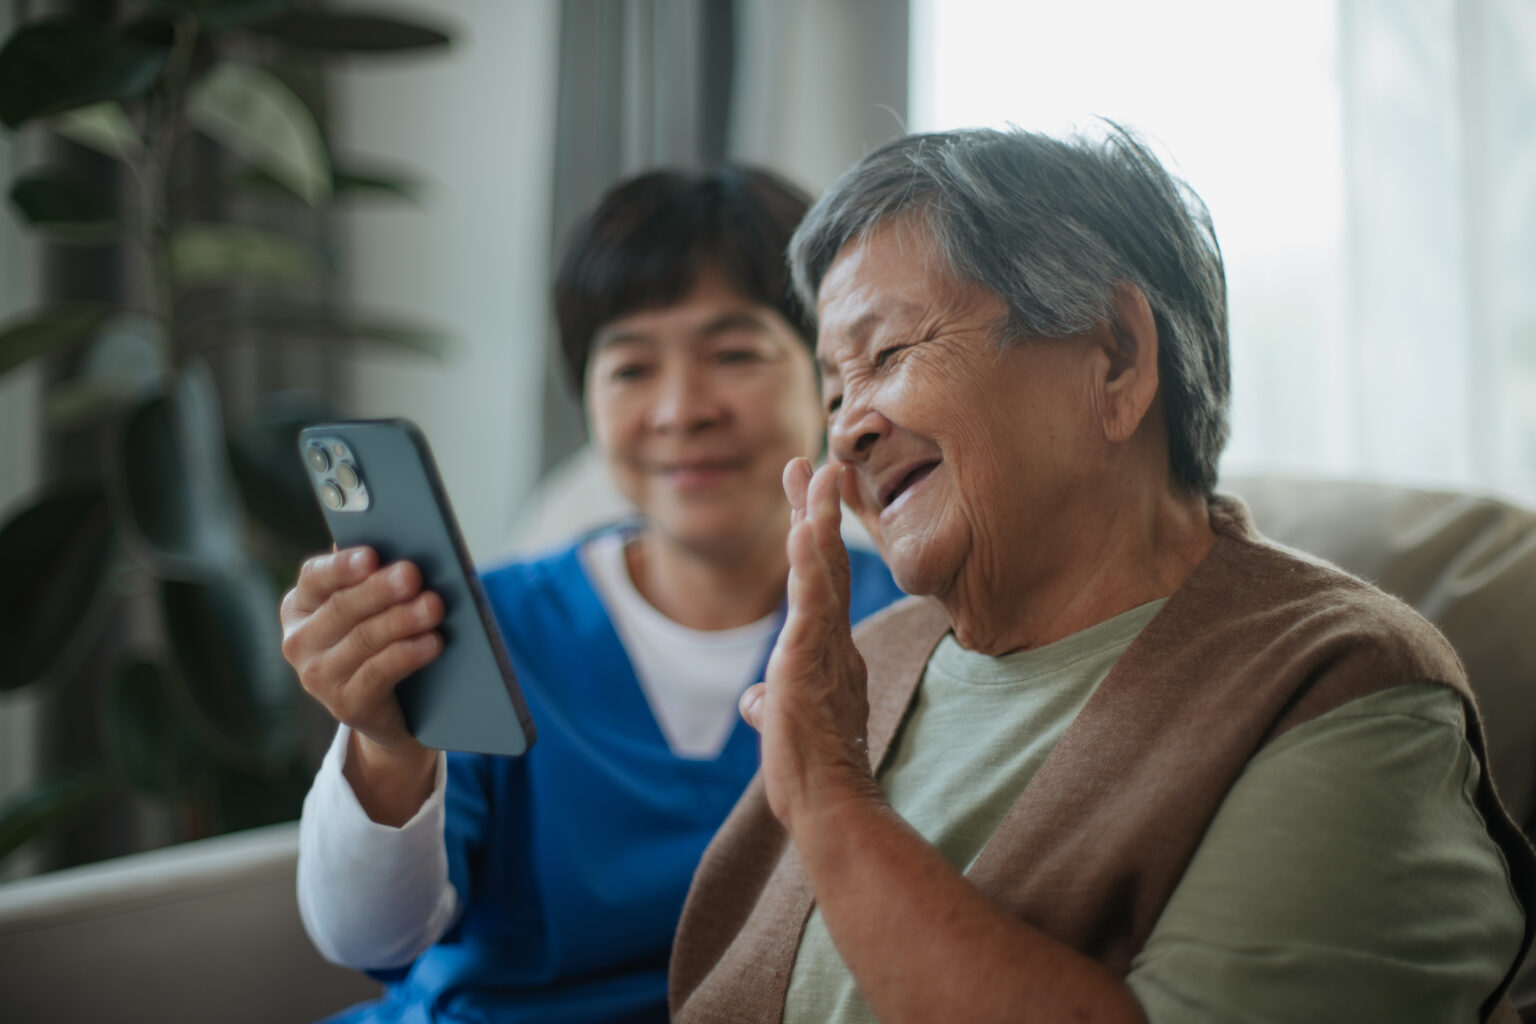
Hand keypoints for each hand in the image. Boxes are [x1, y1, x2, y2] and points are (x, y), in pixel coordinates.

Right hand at [280, 547, 442, 768]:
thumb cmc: (381, 638)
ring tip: (434, 606)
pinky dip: (408, 654)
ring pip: (363, 639)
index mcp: (300, 605)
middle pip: (342, 607)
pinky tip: (433, 641)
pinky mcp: (345, 705)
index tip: (372, 555)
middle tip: (413, 574)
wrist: (392, 707)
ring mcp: (318, 677)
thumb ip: (372, 575)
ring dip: (402, 620)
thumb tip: (392, 537)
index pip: (315, 577)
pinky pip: (379, 674)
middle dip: (381, 589)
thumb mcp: (371, 607)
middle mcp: (300, 641)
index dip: (343, 566)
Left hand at [740, 458, 882, 831]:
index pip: (824, 586)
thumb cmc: (811, 771)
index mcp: (830, 652)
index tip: (809, 503)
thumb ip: (771, 702)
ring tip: (814, 472)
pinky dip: (808, 564)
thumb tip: (752, 700)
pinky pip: (810, 603)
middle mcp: (835, 641)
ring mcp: (825, 647)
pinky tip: (802, 530)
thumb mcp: (784, 723)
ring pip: (825, 570)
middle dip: (816, 510)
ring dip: (817, 518)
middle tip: (809, 464)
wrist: (830, 804)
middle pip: (827, 562)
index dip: (817, 541)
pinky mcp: (808, 659)